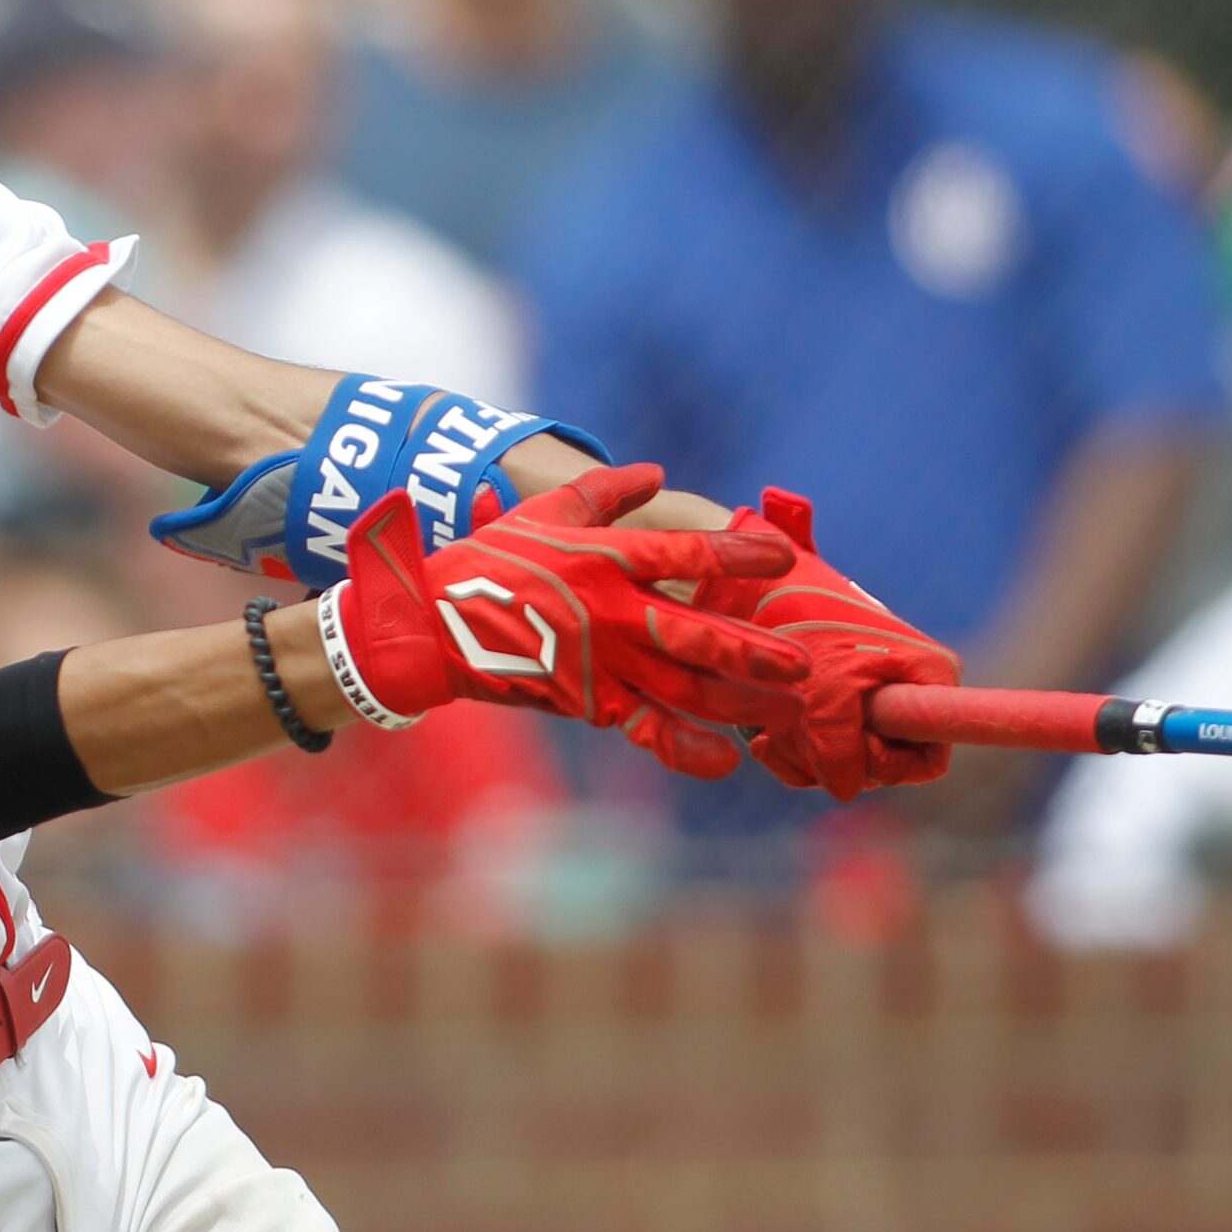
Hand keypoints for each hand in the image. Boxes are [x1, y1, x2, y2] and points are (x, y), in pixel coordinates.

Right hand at [319, 464, 808, 777]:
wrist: (430, 628)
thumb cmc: (488, 562)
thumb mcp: (543, 513)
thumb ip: (605, 492)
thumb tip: (655, 472)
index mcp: (604, 560)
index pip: (684, 556)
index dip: (736, 557)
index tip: (782, 557)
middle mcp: (611, 615)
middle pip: (696, 635)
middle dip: (753, 651)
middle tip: (801, 663)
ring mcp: (601, 664)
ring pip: (683, 688)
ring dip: (738, 701)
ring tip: (784, 710)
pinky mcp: (588, 703)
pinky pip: (647, 731)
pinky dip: (687, 748)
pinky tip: (725, 759)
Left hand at [698, 488, 960, 801]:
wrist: (750, 584)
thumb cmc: (797, 619)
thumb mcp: (824, 686)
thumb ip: (838, 746)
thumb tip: (845, 791)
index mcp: (929, 677)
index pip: (928, 759)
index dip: (888, 766)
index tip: (849, 745)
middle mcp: (906, 694)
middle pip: (880, 767)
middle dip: (832, 759)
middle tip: (798, 731)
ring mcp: (867, 704)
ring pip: (842, 766)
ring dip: (802, 756)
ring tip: (773, 728)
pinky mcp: (832, 709)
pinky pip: (817, 758)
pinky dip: (788, 753)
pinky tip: (762, 739)